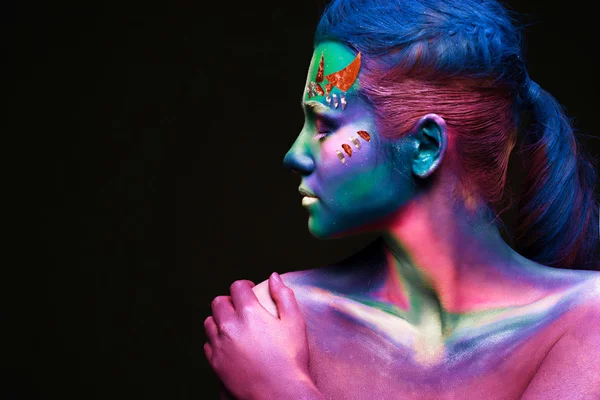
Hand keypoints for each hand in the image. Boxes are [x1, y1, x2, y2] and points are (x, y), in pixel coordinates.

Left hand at [204, 273, 312, 399]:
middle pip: (218, 302)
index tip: (250, 291)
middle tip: (240, 307)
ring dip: (220, 319)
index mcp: (249, 312)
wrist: (280, 394)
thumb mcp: (295, 323)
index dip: (245, 286)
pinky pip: (208, 344)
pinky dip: (215, 340)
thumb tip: (274, 277)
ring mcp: (220, 345)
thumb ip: (284, 295)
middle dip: (229, 300)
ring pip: (210, 322)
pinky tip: (228, 344)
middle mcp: (230, 326)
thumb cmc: (291, 359)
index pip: (237, 287)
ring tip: (233, 325)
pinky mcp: (215, 363)